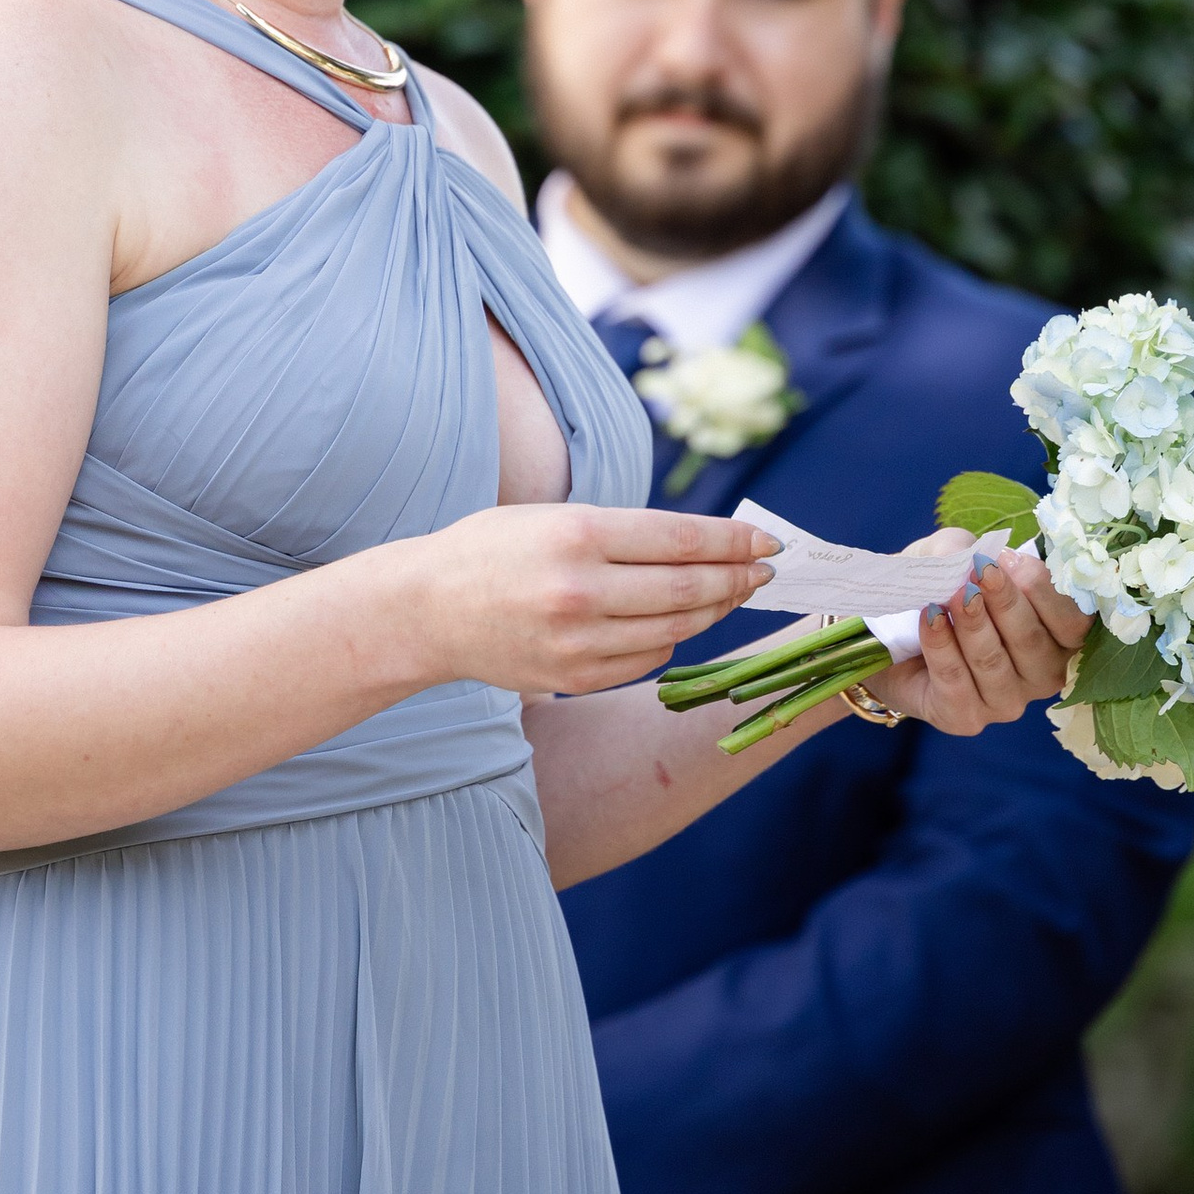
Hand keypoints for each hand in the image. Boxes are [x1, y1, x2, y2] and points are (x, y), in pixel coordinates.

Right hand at [422, 503, 775, 697]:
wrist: (426, 610)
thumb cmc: (493, 550)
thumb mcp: (552, 516)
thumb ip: (623, 531)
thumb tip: (707, 542)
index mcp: (576, 533)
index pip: (680, 538)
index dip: (734, 540)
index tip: (767, 540)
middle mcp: (579, 589)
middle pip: (688, 587)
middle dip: (738, 577)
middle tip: (765, 570)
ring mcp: (577, 641)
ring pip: (676, 628)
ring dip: (715, 610)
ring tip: (733, 593)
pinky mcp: (573, 678)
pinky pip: (647, 658)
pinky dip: (672, 638)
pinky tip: (678, 622)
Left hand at [872, 536, 1092, 740]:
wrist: (888, 637)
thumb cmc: (939, 590)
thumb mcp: (951, 557)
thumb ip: (962, 548)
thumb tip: (965, 555)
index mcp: (1057, 637)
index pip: (1073, 622)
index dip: (1045, 590)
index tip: (1008, 559)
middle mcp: (1041, 674)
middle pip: (1032, 640)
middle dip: (1006, 601)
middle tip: (981, 570)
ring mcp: (1006, 701)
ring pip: (993, 661)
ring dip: (973, 623)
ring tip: (952, 593)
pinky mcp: (965, 718)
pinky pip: (955, 680)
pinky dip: (941, 646)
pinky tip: (929, 619)